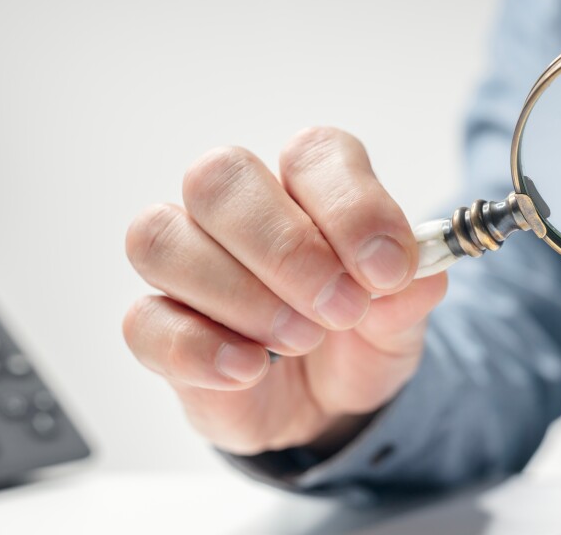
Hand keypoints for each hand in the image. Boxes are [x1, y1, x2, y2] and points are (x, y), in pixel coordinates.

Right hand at [122, 128, 446, 455]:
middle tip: (340, 307)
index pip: (312, 154)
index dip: (351, 206)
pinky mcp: (160, 328)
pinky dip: (199, 348)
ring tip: (302, 340)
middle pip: (219, 178)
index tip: (388, 269)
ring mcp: (188, 266)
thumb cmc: (361, 336)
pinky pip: (144, 320)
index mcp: (308, 185)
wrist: (332, 406)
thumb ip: (410, 294)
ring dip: (240, 293)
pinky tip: (250, 370)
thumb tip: (415, 276)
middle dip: (285, 247)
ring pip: (162, 239)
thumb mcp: (403, 320)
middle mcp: (238, 210)